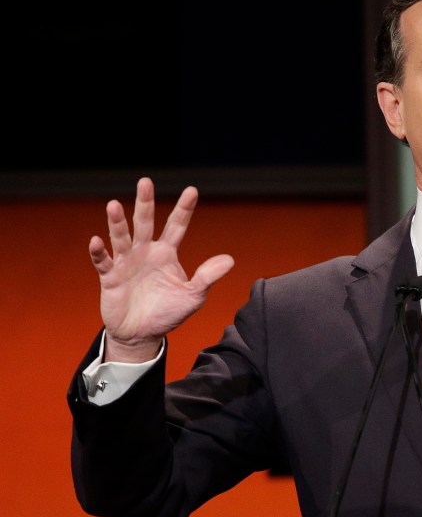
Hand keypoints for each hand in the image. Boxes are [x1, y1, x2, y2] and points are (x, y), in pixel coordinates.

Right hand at [88, 177, 234, 362]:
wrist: (143, 334)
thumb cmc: (168, 312)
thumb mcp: (193, 296)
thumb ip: (208, 277)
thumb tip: (229, 259)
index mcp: (166, 253)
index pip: (177, 226)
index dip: (184, 209)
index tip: (192, 190)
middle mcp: (145, 252)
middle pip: (145, 223)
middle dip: (145, 203)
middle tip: (146, 181)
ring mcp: (126, 263)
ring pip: (121, 237)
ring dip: (117, 222)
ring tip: (114, 205)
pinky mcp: (110, 278)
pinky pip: (103, 262)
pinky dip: (99, 252)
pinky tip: (97, 240)